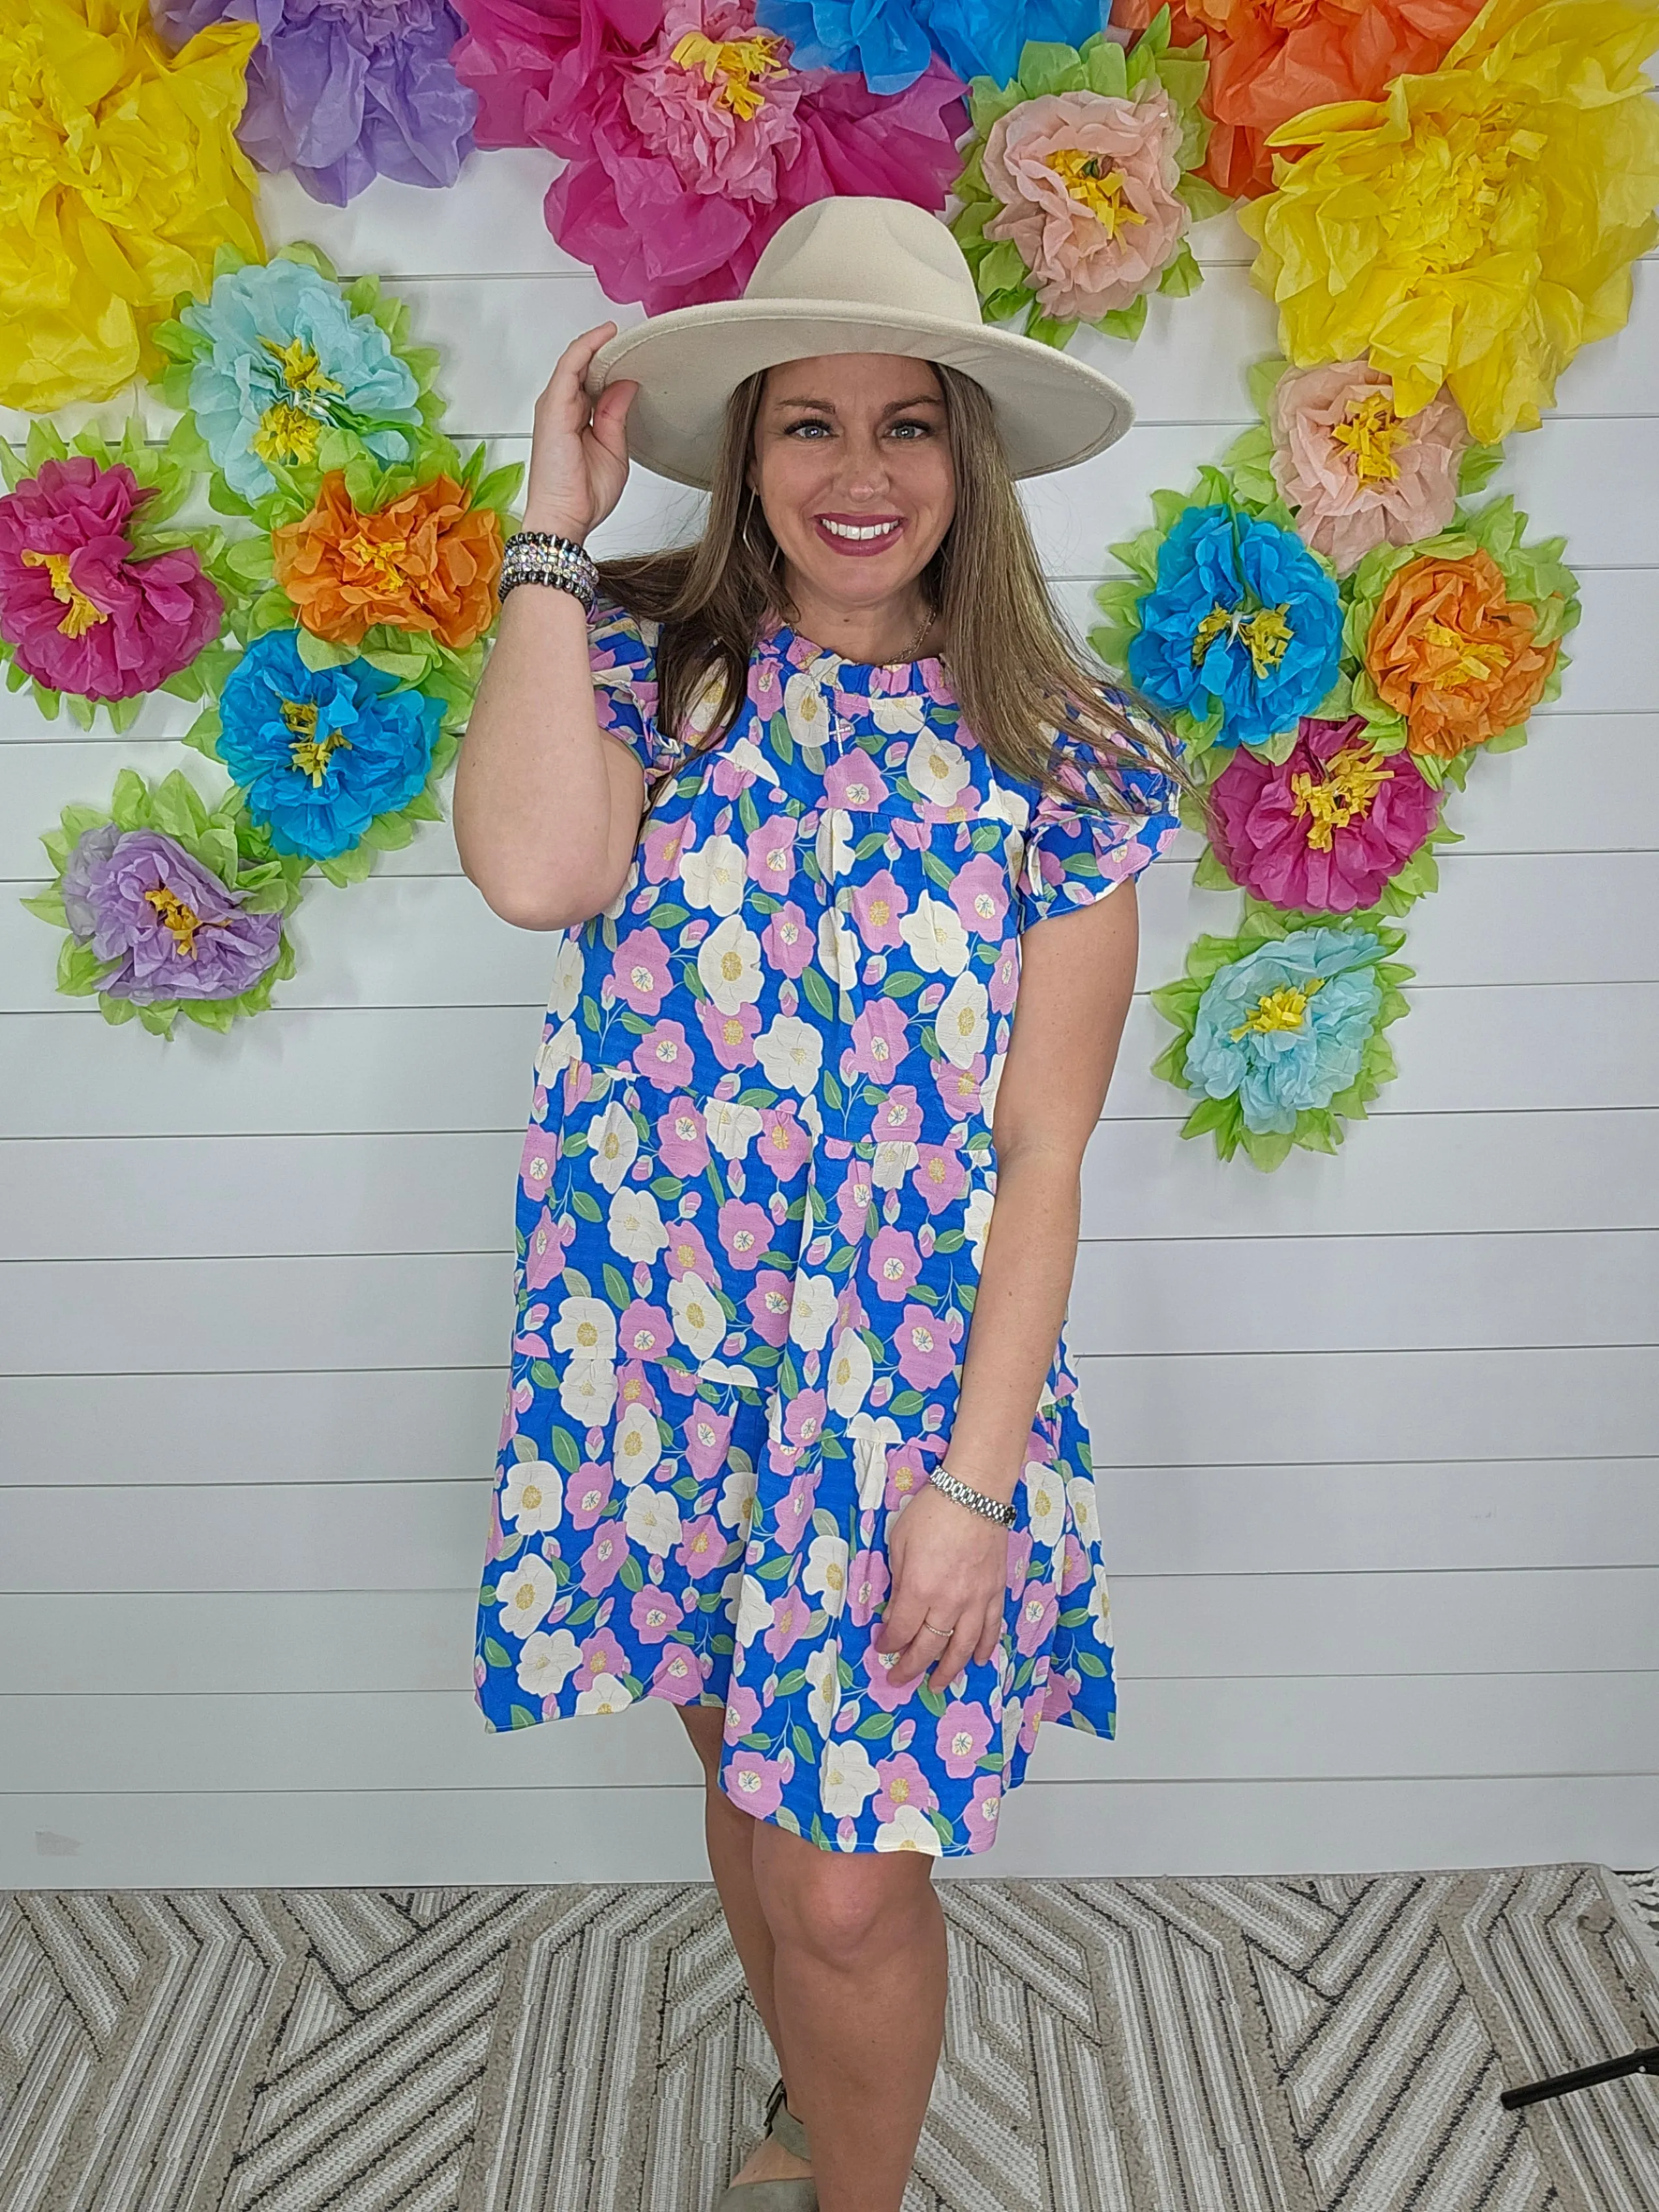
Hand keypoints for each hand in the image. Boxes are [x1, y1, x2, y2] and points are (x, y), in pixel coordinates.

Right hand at [521, 322, 637, 544]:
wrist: (565, 519)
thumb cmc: (583, 495)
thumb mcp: (614, 449)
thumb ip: (617, 415)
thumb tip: (627, 384)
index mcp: (575, 417)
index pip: (591, 378)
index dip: (610, 361)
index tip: (635, 349)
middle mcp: (562, 406)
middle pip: (583, 365)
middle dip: (605, 347)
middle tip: (634, 333)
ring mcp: (555, 405)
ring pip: (575, 359)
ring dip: (598, 342)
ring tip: (623, 328)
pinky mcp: (554, 407)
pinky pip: (570, 366)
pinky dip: (587, 347)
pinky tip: (606, 336)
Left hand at [876, 1482, 1009, 1693]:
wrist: (975, 1493)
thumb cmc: (931, 1512)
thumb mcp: (899, 1543)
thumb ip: (897, 1583)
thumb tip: (896, 1616)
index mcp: (920, 1589)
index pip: (902, 1631)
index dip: (889, 1645)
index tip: (881, 1649)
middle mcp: (949, 1603)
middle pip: (930, 1647)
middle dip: (911, 1667)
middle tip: (900, 1680)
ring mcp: (976, 1600)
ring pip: (963, 1647)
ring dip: (950, 1670)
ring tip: (938, 1685)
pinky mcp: (995, 1592)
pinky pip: (992, 1628)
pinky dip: (985, 1647)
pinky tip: (979, 1660)